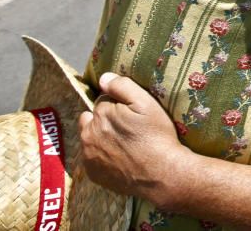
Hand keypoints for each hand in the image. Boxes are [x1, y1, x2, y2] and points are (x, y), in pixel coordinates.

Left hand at [78, 73, 187, 205]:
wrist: (162, 173)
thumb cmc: (157, 135)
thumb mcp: (146, 103)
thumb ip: (122, 86)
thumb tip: (103, 78)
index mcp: (101, 113)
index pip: (103, 100)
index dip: (118, 104)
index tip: (131, 113)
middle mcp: (88, 133)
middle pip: (92, 118)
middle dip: (104, 119)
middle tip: (125, 127)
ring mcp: (89, 155)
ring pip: (90, 138)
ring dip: (100, 136)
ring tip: (122, 142)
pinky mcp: (93, 173)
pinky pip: (92, 158)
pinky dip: (101, 156)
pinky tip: (119, 157)